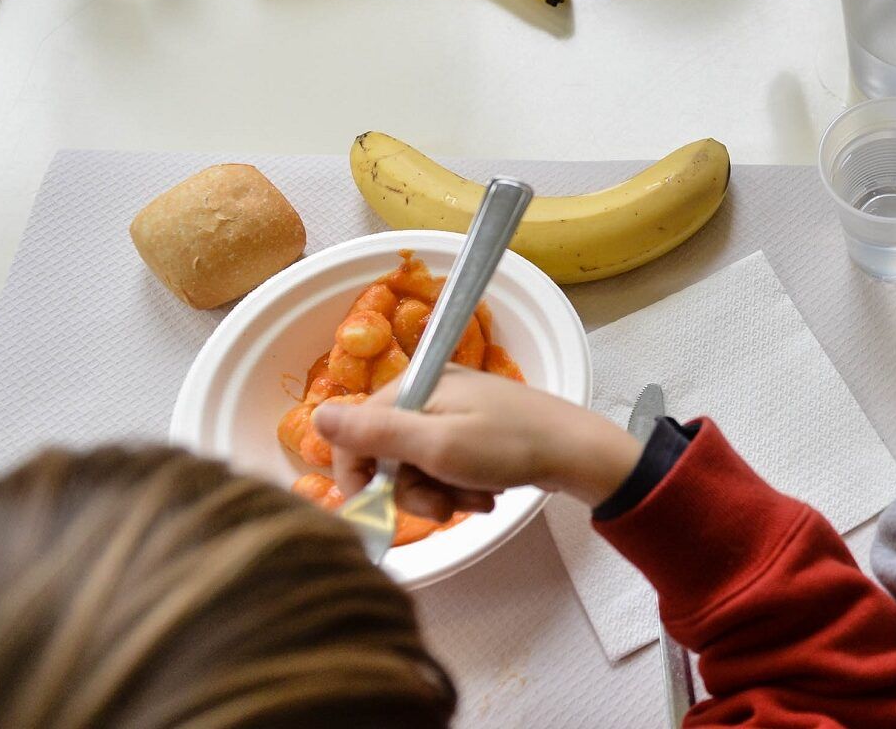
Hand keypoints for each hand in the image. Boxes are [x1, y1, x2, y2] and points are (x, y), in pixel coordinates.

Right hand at [312, 366, 641, 521]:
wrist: (578, 453)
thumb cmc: (509, 446)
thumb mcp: (436, 445)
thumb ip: (376, 434)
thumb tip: (316, 416)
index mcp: (417, 387)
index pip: (356, 432)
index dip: (360, 474)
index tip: (377, 507)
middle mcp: (431, 393)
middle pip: (389, 453)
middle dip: (412, 489)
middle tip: (444, 508)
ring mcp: (456, 412)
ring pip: (420, 467)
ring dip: (441, 493)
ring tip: (476, 499)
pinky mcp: (476, 432)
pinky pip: (448, 467)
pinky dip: (462, 487)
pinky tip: (487, 494)